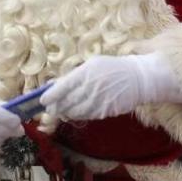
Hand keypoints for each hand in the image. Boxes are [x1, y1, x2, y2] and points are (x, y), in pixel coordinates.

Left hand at [40, 53, 181, 120]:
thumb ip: (74, 75)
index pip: (62, 87)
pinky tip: (78, 112)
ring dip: (67, 113)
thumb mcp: (93, 64)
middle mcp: (90, 88)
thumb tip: (56, 84)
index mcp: (85, 73)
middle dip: (56, 107)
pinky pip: (88, 116)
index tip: (43, 100)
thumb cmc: (113, 68)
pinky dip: (80, 115)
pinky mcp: (105, 111)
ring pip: (75, 112)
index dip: (50, 96)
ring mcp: (98, 101)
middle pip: (66, 102)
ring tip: (63, 111)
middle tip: (50, 109)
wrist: (138, 78)